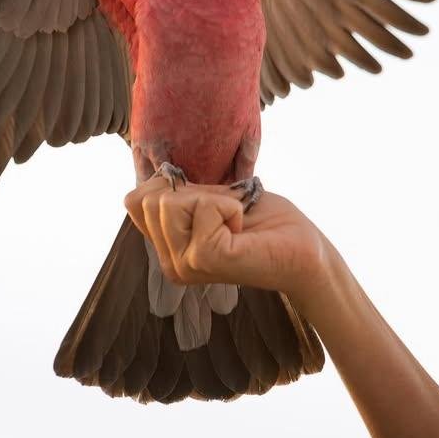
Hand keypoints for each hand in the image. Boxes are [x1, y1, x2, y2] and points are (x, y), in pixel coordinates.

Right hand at [124, 177, 330, 311]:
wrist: (304, 250)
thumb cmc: (265, 224)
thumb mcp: (212, 200)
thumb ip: (181, 195)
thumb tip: (159, 173)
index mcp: (167, 249)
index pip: (133, 201)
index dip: (168, 186)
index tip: (207, 202)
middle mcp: (170, 263)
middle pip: (150, 198)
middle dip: (194, 191)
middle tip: (226, 212)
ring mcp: (185, 264)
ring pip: (170, 201)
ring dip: (213, 198)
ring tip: (235, 220)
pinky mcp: (207, 259)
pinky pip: (204, 206)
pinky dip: (229, 205)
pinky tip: (242, 227)